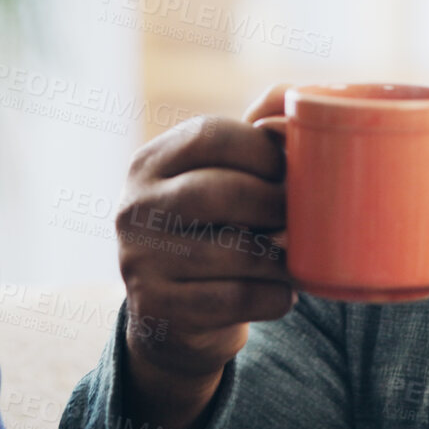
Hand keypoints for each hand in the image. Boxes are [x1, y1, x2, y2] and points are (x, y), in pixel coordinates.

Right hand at [115, 86, 295, 428]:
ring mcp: (138, 258)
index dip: (262, 148)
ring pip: (230, 250)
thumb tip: (291, 109)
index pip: (209, 135)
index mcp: (150, 163)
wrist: (176, 318)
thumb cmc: (216, 233)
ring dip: (278, 255)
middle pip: (217, 191)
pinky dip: (273, 295)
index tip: (287, 169)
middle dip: (272, 203)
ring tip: (295, 257)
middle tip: (295, 217)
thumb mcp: (222, 182)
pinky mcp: (155, 306)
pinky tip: (283, 292)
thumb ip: (257, 139)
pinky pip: (233, 298)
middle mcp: (133, 206)